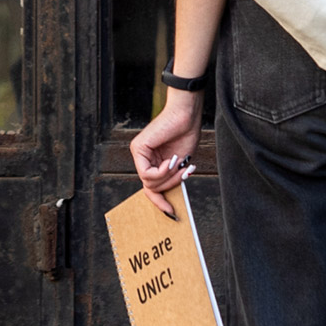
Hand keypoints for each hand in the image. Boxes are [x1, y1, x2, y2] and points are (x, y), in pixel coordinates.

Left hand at [131, 94, 200, 215]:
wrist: (187, 115)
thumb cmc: (186, 133)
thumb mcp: (180, 164)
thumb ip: (172, 178)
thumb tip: (168, 196)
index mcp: (154, 162)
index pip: (151, 188)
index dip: (160, 201)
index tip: (171, 211)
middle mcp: (144, 159)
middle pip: (151, 187)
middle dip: (170, 184)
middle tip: (183, 173)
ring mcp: (139, 153)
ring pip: (150, 182)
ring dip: (168, 176)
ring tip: (178, 163)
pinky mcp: (138, 148)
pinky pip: (147, 173)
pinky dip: (161, 172)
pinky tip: (171, 162)